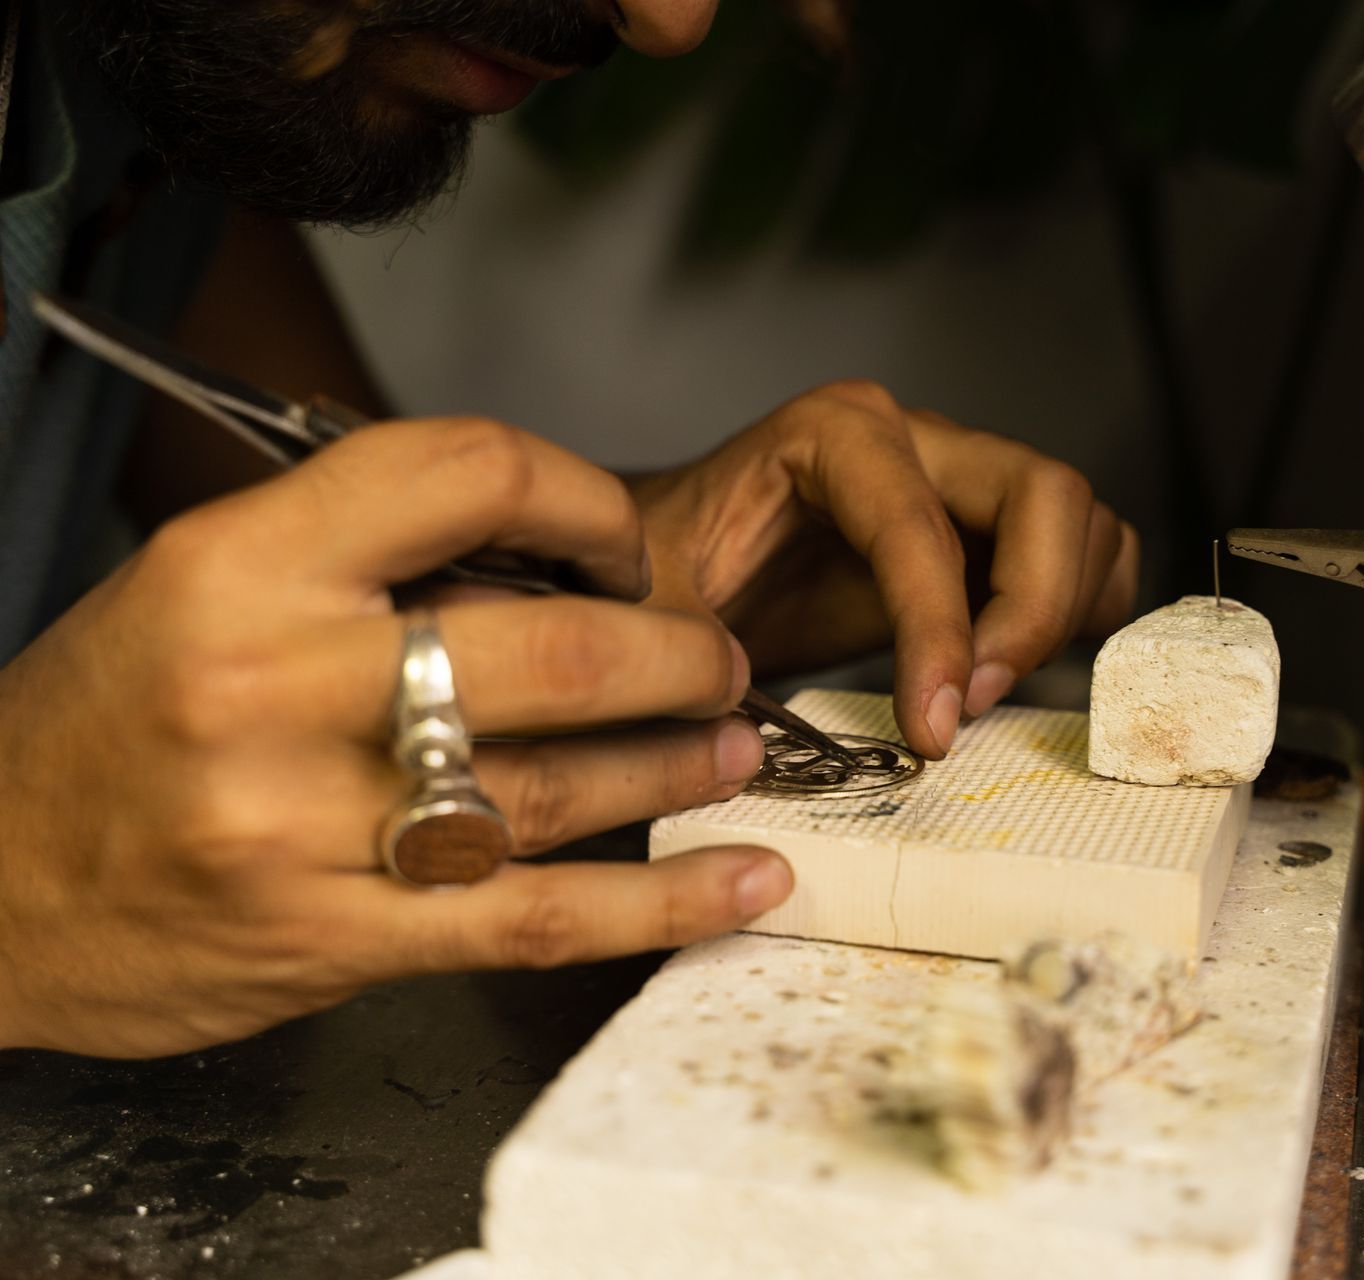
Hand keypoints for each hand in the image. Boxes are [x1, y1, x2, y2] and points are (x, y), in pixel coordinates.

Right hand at [0, 419, 791, 1057]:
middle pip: (546, 648)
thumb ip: (359, 560)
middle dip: (672, 651)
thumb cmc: (103, 728)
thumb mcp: (196, 588)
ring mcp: (304, 826)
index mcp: (238, 566)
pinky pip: (532, 917)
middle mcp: (273, 685)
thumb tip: (547, 559)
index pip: (461, 473)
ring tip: (735, 745)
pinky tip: (743, 877)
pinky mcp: (333, 941)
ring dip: (677, 762)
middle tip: (716, 657)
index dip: (582, 499)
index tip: (626, 541)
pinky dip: (657, 903)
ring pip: (554, 785)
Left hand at [629, 381, 1138, 759]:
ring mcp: (961, 477)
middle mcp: (913, 438)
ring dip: (1061, 616)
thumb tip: (741, 718)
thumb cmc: (664, 576)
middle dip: (1032, 612)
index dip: (941, 635)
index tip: (932, 730)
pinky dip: (1079, 612)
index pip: (921, 529)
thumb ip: (683, 655)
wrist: (677, 565)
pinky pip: (1083, 550)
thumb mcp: (649, 611)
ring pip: (1080, 521)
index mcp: (833, 434)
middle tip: (973, 706)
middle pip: (1044, 495)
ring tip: (982, 695)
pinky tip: (1013, 669)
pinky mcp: (987, 527)